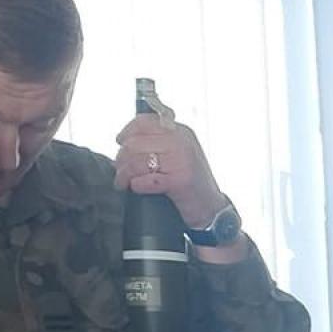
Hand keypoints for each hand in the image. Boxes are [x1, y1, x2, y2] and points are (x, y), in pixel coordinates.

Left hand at [114, 94, 233, 241]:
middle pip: (135, 143)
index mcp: (181, 132)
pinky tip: (137, 188)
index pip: (144, 121)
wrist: (212, 209)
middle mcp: (182, 142)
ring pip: (137, 161)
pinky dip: (136, 185)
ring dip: (125, 174)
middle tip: (120, 170)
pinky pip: (146, 180)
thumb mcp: (181, 153)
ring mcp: (181, 161)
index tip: (120, 142)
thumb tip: (127, 137)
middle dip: (122, 159)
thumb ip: (161, 140)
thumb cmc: (192, 183)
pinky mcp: (179, 181)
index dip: (127, 131)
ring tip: (123, 182)